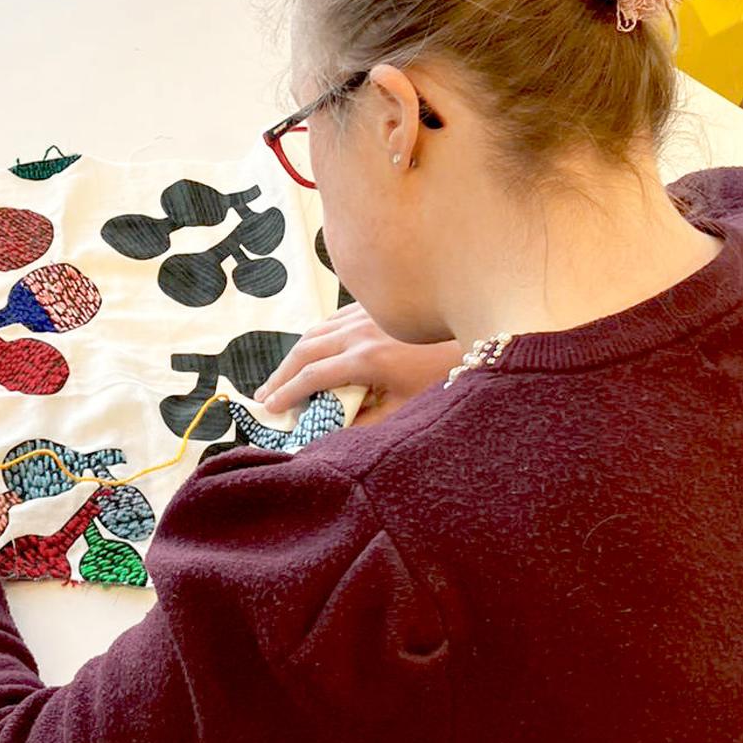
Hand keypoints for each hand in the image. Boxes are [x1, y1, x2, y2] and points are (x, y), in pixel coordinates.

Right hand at [255, 304, 464, 423]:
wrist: (479, 324)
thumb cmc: (448, 374)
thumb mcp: (409, 409)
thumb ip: (368, 424)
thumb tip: (333, 436)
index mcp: (367, 359)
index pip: (313, 377)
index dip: (287, 394)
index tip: (269, 410)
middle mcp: (360, 331)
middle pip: (305, 351)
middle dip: (281, 375)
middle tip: (263, 396)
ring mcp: (366, 313)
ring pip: (316, 331)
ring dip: (294, 355)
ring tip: (281, 377)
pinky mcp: (375, 306)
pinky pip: (333, 320)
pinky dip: (316, 338)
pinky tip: (313, 352)